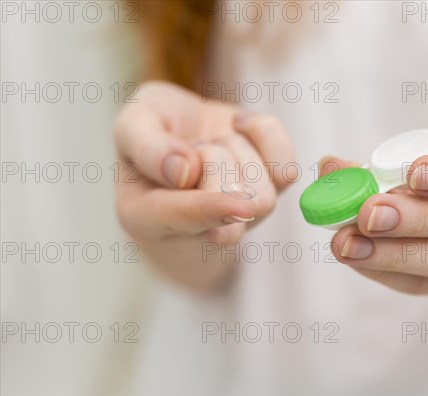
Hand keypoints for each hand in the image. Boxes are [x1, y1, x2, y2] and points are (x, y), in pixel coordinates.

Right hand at [113, 81, 295, 290]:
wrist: (184, 135)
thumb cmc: (153, 132)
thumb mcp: (133, 124)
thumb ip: (146, 145)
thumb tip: (182, 172)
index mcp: (144, 216)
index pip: (182, 219)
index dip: (209, 209)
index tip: (238, 205)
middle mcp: (195, 231)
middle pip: (234, 201)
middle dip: (216, 156)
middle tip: (193, 148)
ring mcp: (238, 219)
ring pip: (263, 192)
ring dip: (238, 150)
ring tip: (211, 147)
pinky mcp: (269, 194)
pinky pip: (287, 169)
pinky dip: (266, 135)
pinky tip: (239, 131)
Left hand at [326, 133, 427, 294]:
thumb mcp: (414, 160)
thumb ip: (372, 164)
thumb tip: (330, 168)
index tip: (412, 175)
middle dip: (417, 219)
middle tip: (367, 213)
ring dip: (393, 252)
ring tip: (347, 242)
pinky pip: (425, 282)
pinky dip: (385, 269)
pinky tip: (355, 256)